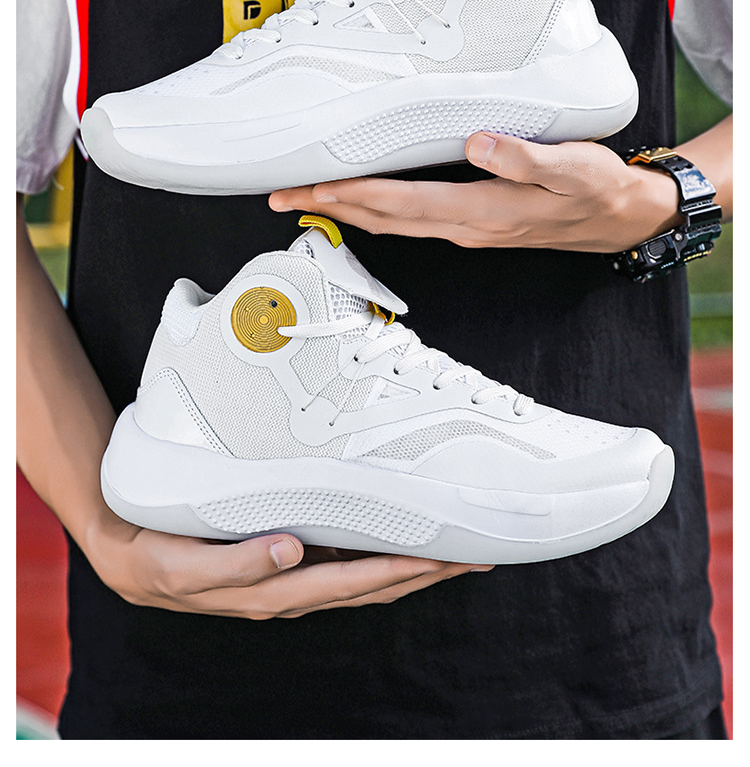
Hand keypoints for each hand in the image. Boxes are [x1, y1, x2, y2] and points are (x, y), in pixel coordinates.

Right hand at [90, 512, 489, 619]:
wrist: (129, 554)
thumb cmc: (158, 557)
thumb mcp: (185, 567)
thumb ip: (239, 563)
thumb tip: (293, 549)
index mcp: (276, 591)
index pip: (354, 583)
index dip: (402, 570)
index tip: (446, 555)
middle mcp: (294, 588)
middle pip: (376, 584)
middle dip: (428, 570)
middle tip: (479, 550)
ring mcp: (293, 578)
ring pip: (368, 577)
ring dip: (414, 565)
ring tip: (457, 548)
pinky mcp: (287, 562)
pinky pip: (347, 564)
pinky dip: (381, 556)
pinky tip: (400, 540)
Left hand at [269, 134, 681, 251]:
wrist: (620, 218)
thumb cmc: (596, 189)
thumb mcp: (573, 169)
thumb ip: (525, 158)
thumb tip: (477, 144)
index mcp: (482, 212)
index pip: (402, 205)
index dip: (354, 195)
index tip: (312, 187)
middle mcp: (465, 226)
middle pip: (383, 219)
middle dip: (330, 207)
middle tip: (280, 194)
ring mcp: (466, 228)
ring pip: (392, 223)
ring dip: (346, 211)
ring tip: (305, 197)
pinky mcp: (471, 221)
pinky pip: (410, 220)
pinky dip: (375, 211)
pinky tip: (360, 201)